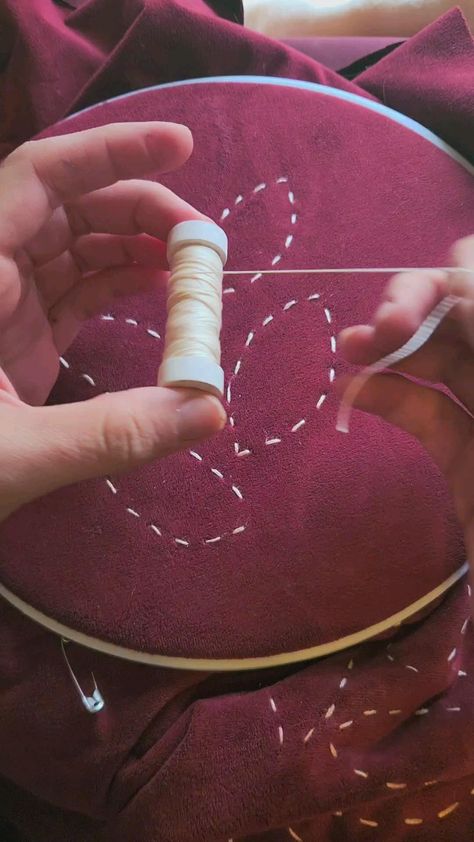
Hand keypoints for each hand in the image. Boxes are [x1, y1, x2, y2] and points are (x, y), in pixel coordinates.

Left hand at [0, 123, 224, 520]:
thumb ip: (109, 434)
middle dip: (139, 209)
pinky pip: (75, 288)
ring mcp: (4, 305)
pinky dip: (119, 283)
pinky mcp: (19, 336)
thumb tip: (209, 410)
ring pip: (75, 245)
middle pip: (68, 207)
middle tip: (202, 239)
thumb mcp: (11, 454)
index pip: (39, 180)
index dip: (109, 152)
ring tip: (193, 266)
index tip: (179, 144)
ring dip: (136, 246)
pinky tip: (159, 289)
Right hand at [340, 236, 473, 613]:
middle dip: (416, 306)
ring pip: (442, 361)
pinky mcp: (467, 460)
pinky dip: (388, 397)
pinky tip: (352, 389)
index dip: (455, 274)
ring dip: (392, 348)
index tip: (419, 301)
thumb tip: (458, 264)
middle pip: (464, 314)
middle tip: (376, 325)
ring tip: (348, 348)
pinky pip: (427, 415)